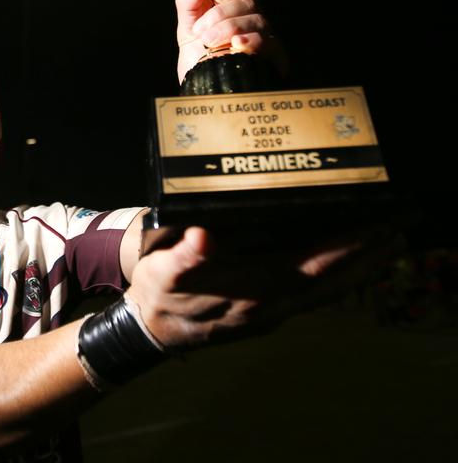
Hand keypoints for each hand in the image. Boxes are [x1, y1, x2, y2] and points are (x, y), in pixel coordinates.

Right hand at [127, 226, 403, 350]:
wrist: (152, 331)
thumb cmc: (159, 293)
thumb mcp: (162, 272)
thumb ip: (185, 257)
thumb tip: (203, 236)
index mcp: (251, 290)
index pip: (312, 266)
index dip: (347, 246)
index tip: (378, 224)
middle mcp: (271, 305)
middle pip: (333, 281)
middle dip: (369, 255)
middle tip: (402, 225)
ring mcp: (272, 313)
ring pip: (328, 291)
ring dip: (362, 268)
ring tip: (388, 243)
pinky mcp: (267, 313)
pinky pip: (315, 296)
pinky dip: (341, 279)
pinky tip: (346, 266)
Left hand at [175, 0, 286, 83]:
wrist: (202, 87)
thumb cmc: (198, 57)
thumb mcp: (187, 27)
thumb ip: (189, 2)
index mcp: (237, 6)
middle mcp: (254, 18)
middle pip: (249, 1)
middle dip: (220, 14)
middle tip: (201, 31)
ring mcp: (265, 37)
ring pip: (257, 19)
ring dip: (227, 28)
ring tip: (209, 43)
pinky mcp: (272, 58)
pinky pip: (266, 41)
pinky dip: (249, 40)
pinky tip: (235, 45)